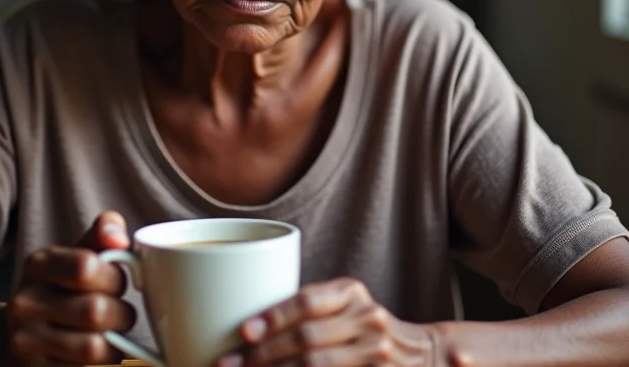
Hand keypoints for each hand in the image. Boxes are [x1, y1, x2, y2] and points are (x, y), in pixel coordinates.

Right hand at [8, 211, 135, 364]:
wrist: (17, 331)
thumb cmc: (65, 286)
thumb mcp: (80, 252)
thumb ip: (104, 233)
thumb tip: (119, 238)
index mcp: (39, 264)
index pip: (87, 267)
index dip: (115, 278)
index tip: (118, 283)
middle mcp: (25, 302)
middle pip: (95, 311)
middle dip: (122, 314)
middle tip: (122, 314)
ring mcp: (25, 341)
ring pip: (93, 349)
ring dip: (115, 345)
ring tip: (111, 336)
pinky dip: (100, 365)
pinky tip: (94, 356)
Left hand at [217, 277, 437, 366]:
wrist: (422, 354)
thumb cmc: (362, 326)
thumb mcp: (343, 305)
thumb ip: (308, 309)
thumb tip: (246, 326)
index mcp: (350, 292)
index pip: (307, 301)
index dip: (274, 316)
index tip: (243, 331)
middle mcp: (366, 318)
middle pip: (307, 338)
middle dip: (263, 354)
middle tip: (229, 364)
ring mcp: (375, 352)